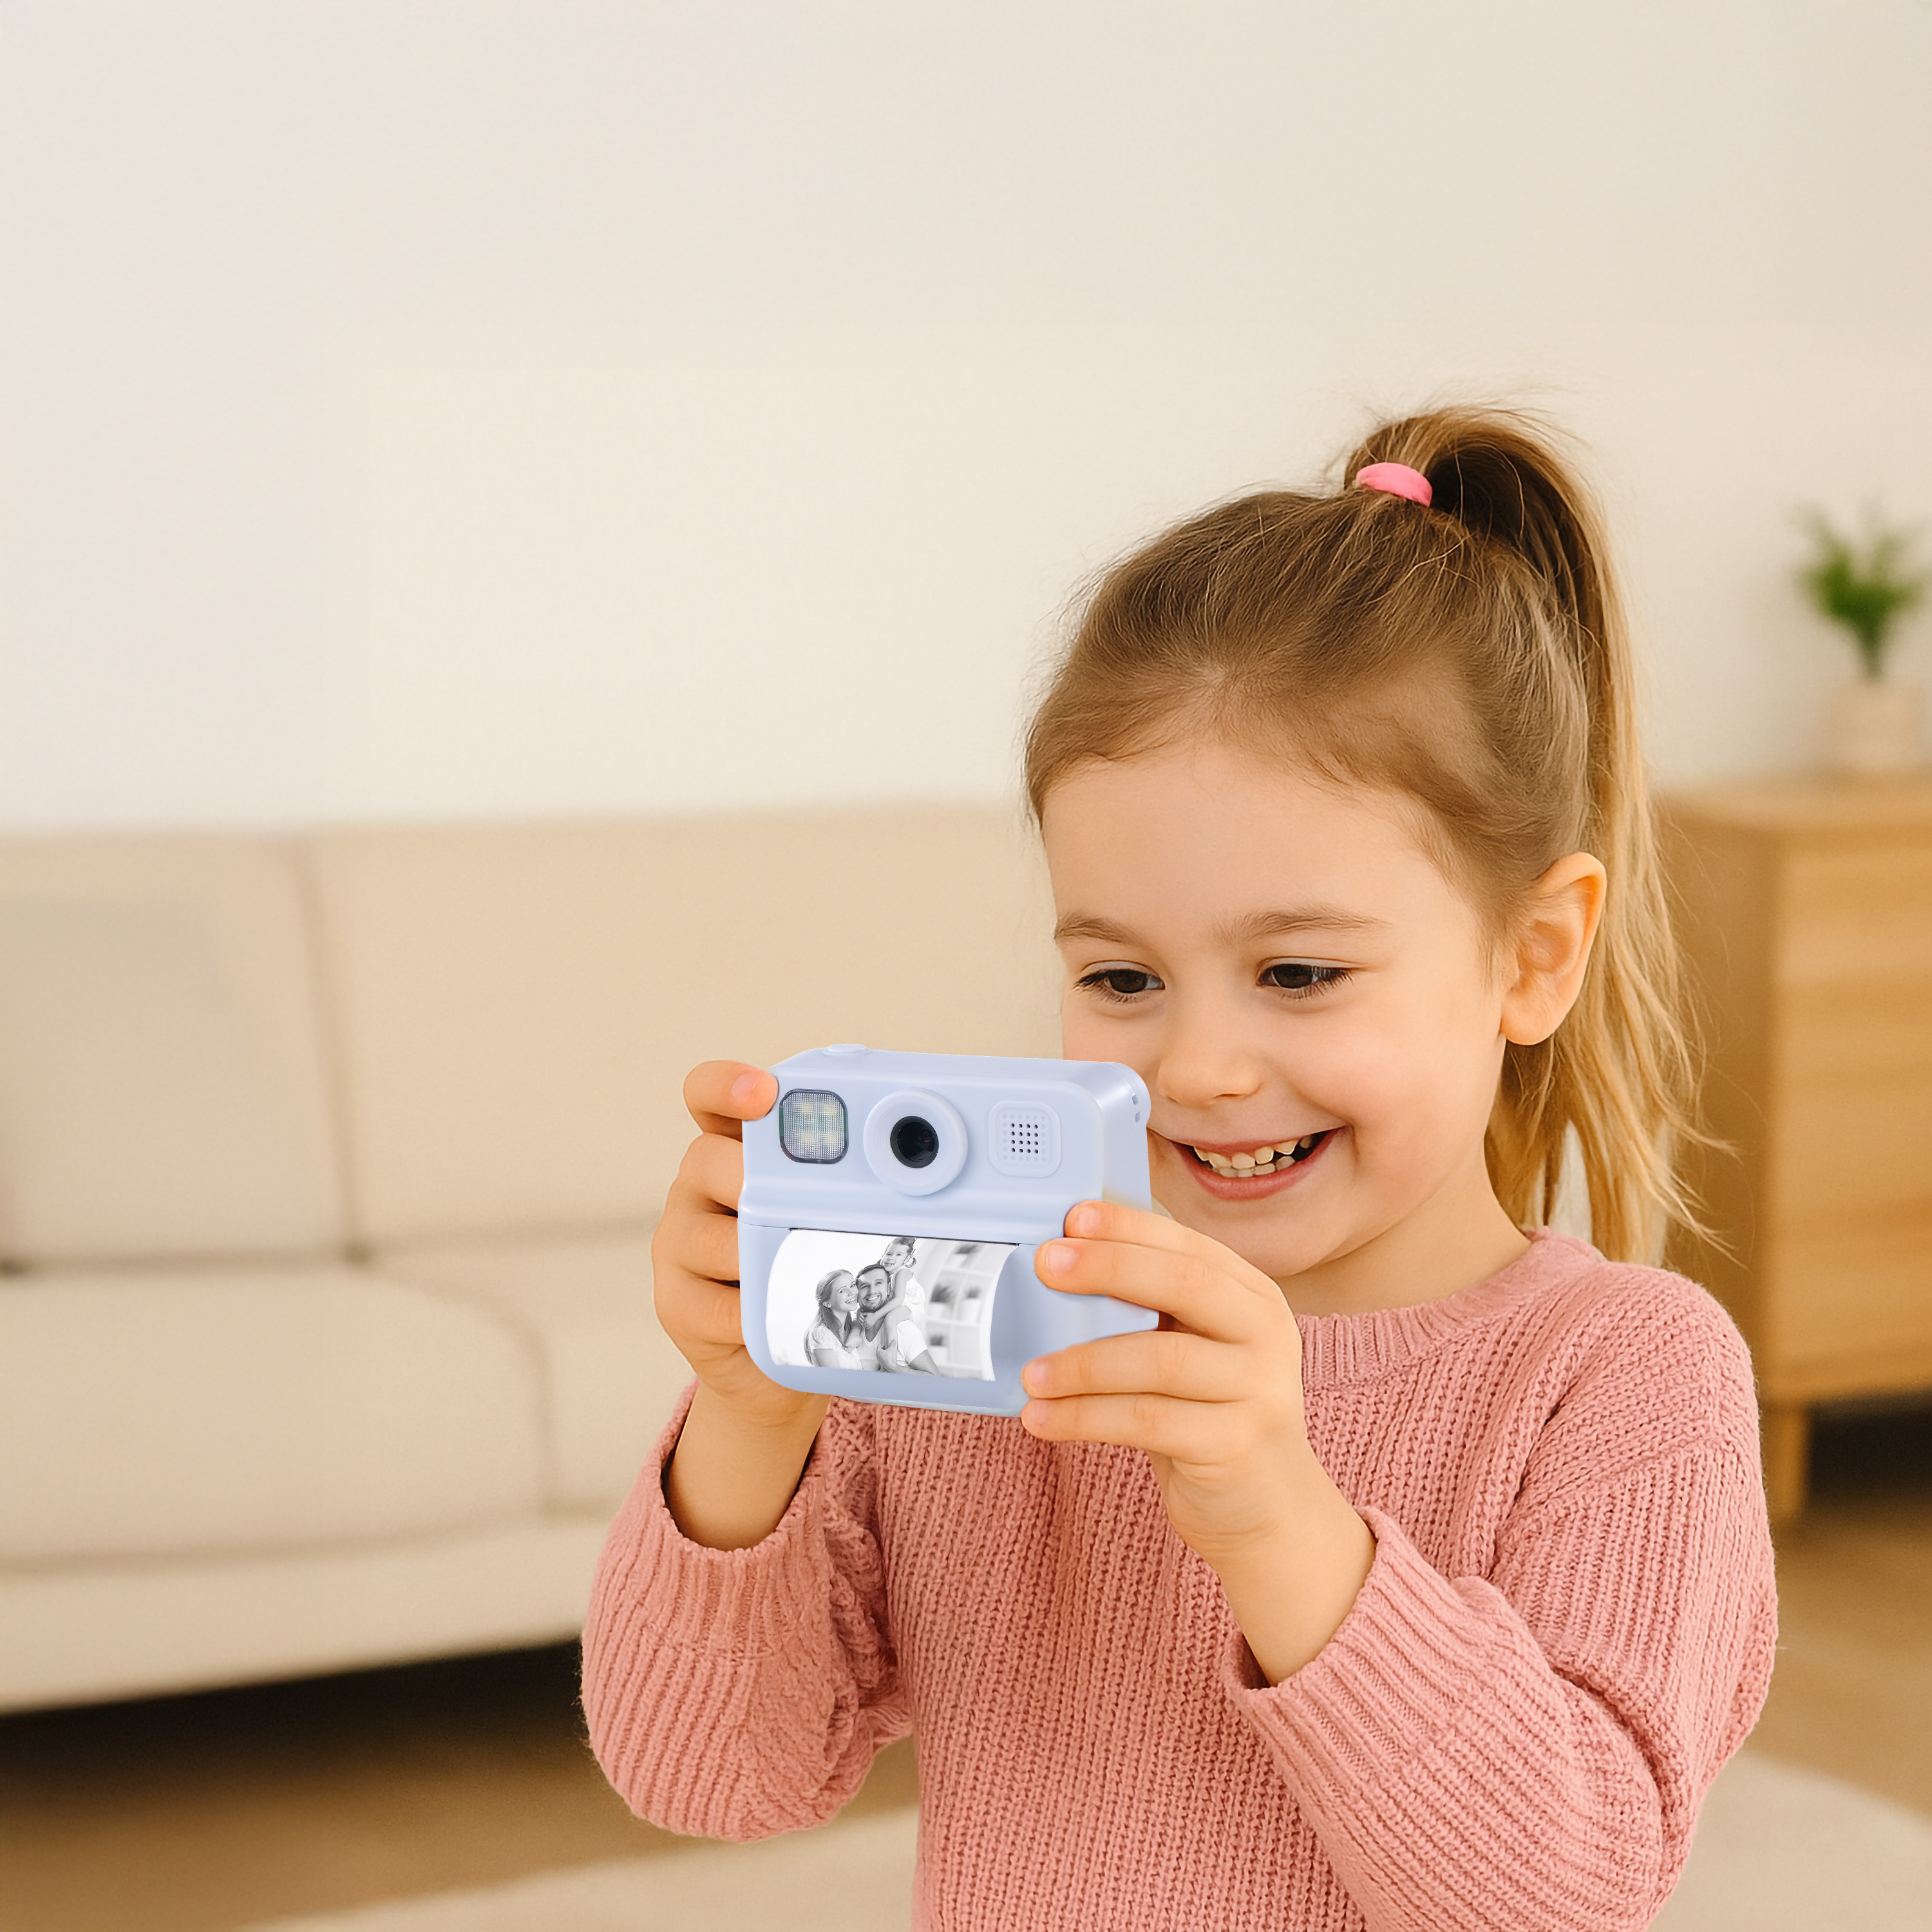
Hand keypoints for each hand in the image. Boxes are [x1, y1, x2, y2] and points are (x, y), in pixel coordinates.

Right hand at [652, 1061, 824, 1433]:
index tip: (763, 1090)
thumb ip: (851, 1180)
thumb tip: (922, 1170)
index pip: (709, 1097)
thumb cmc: (807, 1268)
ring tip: (800, 1267)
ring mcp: (678, 1246)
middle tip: (795, 1198)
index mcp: (732, 1150)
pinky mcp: (676, 1304)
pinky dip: (753, 1314)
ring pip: (710, 1237)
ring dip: (758, 1254)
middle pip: (706, 1159)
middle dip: (753, 1175)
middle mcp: (695, 1188)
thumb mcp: (827, 1212)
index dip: (727, 1085)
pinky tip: (781, 1317)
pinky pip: (713, 1306)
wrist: (768, 1359)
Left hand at [1019, 1201, 1373, 1679]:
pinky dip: (1084, 1418)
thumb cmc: (1210, 1415)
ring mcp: (1259, 1389)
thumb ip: (1153, 1308)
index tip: (1073, 1217)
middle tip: (1044, 1264)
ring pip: (1160, 1359)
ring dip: (1083, 1362)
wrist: (1269, 1509)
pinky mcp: (1237, 1444)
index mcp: (1253, 1296)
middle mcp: (1268, 1333)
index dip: (1131, 1227)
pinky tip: (1042, 1420)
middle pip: (1185, 1284)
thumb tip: (1065, 1258)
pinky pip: (1146, 1420)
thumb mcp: (1194, 1350)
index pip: (1190, 1246)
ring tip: (1031, 1374)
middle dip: (1109, 1267)